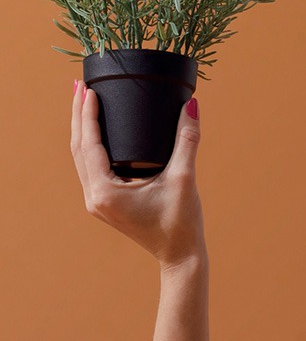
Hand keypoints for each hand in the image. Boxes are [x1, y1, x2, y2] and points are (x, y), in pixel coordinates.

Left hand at [70, 81, 205, 268]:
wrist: (180, 255)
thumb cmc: (181, 222)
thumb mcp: (184, 178)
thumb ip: (187, 140)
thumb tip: (191, 105)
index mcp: (105, 193)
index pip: (88, 145)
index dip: (87, 115)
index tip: (89, 89)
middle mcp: (95, 197)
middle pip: (78, 148)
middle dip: (78, 115)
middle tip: (79, 84)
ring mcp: (99, 201)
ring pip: (82, 157)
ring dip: (82, 128)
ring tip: (83, 100)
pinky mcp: (108, 201)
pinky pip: (92, 166)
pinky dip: (91, 144)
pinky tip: (97, 130)